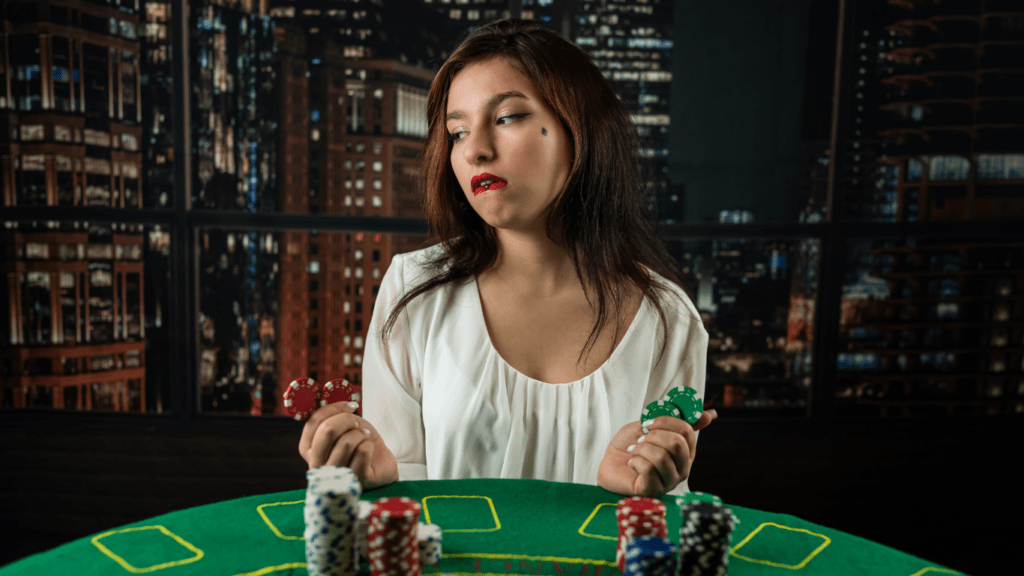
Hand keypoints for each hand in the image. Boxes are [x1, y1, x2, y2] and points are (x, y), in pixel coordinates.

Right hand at [298, 400, 398, 488]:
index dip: (333, 408)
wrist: (380, 463)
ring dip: (361, 434)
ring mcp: (335, 476)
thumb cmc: (358, 443)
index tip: (350, 405)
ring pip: (346, 442)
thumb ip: (330, 415)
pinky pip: (362, 452)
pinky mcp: (355, 481)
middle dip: (347, 419)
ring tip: (365, 437)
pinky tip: (369, 449)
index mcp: (308, 450)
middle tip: (357, 423)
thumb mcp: (343, 426)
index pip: (313, 422)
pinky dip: (369, 444)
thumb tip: (322, 396)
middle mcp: (317, 466)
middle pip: (328, 431)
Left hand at [597, 409, 717, 496]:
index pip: (686, 431)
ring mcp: (670, 482)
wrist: (609, 463)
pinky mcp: (655, 491)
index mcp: (685, 451)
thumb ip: (675, 421)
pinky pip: (649, 470)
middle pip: (677, 443)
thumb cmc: (631, 446)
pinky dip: (635, 461)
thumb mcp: (651, 428)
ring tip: (635, 451)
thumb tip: (710, 415)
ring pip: (661, 457)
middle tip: (641, 439)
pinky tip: (632, 464)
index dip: (665, 421)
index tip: (647, 422)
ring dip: (641, 449)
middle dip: (653, 436)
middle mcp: (683, 468)